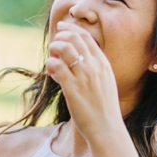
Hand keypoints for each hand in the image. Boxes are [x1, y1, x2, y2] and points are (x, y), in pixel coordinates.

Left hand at [44, 20, 121, 141]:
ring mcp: (83, 76)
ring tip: (51, 58)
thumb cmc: (104, 108)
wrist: (107, 128)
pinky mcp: (72, 88)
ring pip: (63, 48)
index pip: (86, 37)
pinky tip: (51, 73)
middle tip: (53, 44)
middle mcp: (95, 66)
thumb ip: (95, 69)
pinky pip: (56, 66)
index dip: (71, 29)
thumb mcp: (105, 83)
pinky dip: (50, 65)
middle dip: (59, 37)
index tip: (61, 28)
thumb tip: (77, 60)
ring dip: (53, 50)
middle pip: (73, 38)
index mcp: (104, 63)